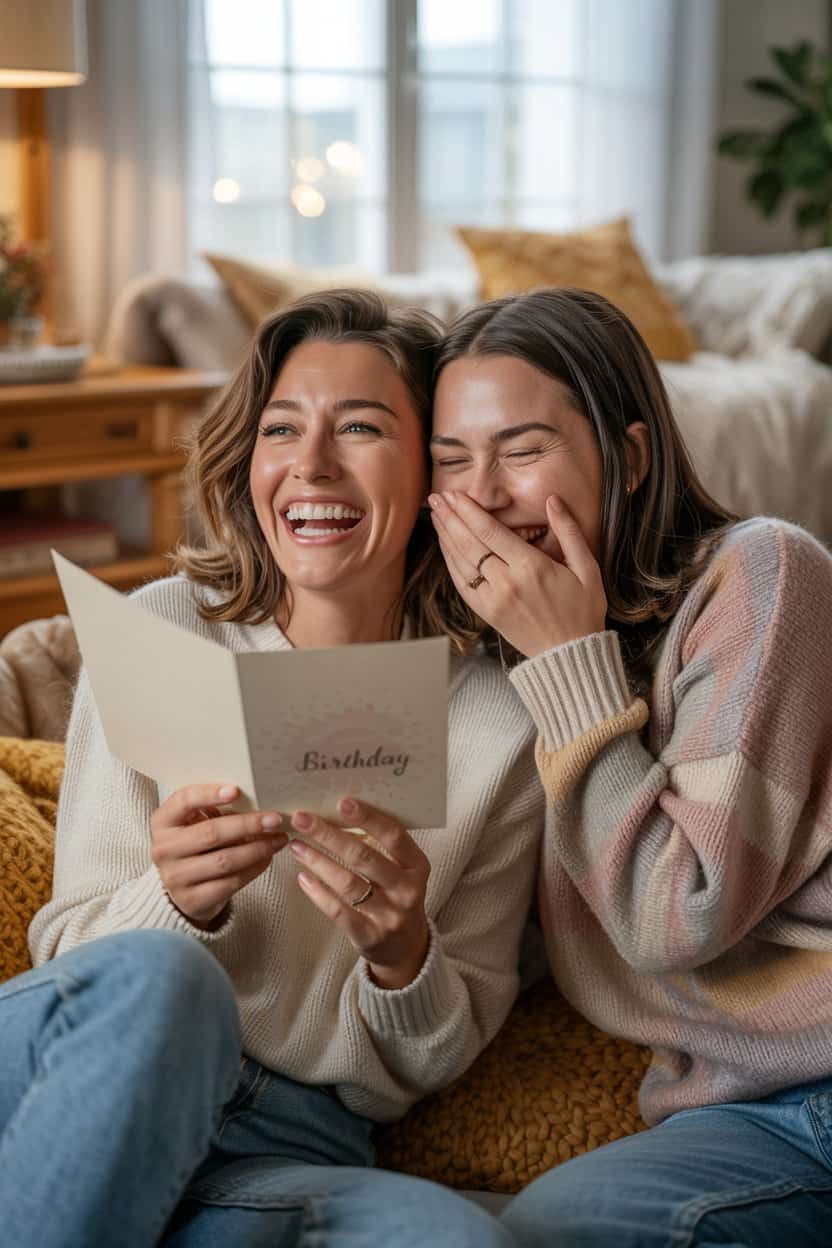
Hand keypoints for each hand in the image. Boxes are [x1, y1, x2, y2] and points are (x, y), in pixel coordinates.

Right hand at [151, 783, 287, 928]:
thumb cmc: (196, 844)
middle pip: (211, 833)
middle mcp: (163, 849)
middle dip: (248, 825)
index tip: (236, 790)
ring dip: (257, 848)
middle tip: (274, 820)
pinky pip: (230, 883)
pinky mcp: (192, 900)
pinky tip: (268, 858)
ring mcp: (175, 878)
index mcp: (163, 821)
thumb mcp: (196, 822)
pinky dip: (254, 869)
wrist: (184, 887)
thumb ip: (216, 809)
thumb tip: (257, 803)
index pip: (184, 801)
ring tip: (278, 839)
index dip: (209, 794)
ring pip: (224, 860)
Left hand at [288, 798, 430, 989]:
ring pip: (347, 883)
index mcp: (417, 866)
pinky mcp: (369, 936)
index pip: (394, 836)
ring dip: (318, 861)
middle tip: (302, 819)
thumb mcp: (402, 870)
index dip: (368, 818)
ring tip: (296, 846)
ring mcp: (389, 915)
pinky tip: (303, 876)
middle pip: (363, 857)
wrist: (406, 946)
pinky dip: (318, 892)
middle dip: (328, 835)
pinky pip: (338, 910)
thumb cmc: (397, 894)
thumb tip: (338, 813)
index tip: (341, 803)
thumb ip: (380, 846)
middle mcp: (407, 890)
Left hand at [429, 490, 607, 656]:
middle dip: (450, 517)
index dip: (469, 511)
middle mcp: (506, 583)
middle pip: (469, 544)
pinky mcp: (486, 613)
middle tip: (437, 497)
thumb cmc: (582, 612)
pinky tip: (446, 547)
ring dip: (445, 537)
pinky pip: (461, 584)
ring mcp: (493, 600)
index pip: (490, 532)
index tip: (455, 494)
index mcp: (530, 567)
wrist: (569, 655)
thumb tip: (553, 500)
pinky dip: (450, 563)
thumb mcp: (587, 569)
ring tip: (436, 516)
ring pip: (461, 563)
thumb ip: (569, 532)